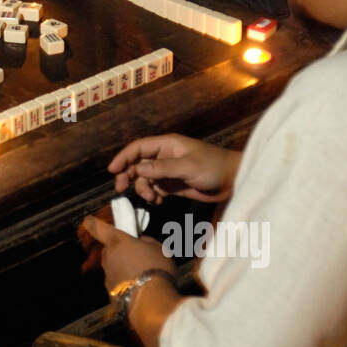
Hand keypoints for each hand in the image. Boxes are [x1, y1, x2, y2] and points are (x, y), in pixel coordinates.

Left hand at [80, 217, 172, 292]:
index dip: (93, 223)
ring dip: (123, 268)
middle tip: (138, 255)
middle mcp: (108, 257)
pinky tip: (140, 288)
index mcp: (117, 241)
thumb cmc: (156, 269)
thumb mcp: (159, 248)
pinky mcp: (110, 293)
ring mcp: (107, 275)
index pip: (99, 228)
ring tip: (143, 275)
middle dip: (120, 251)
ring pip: (113, 267)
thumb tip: (141, 243)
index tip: (88, 220)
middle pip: (110, 249)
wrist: (151, 302)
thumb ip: (146, 241)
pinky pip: (117, 283)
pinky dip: (126, 284)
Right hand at [108, 134, 241, 205]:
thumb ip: (163, 168)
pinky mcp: (173, 185)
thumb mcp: (188, 167)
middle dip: (128, 175)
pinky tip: (158, 201)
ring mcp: (168, 171)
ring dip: (143, 188)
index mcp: (167, 145)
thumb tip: (138, 169)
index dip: (124, 157)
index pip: (138, 148)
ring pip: (145, 178)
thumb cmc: (213, 167)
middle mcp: (164, 156)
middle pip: (137, 164)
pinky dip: (153, 195)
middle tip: (121, 189)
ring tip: (152, 198)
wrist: (233, 181)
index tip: (113, 170)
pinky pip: (155, 189)